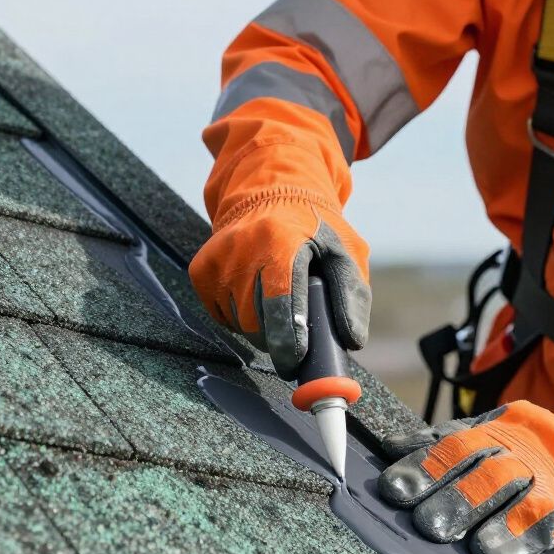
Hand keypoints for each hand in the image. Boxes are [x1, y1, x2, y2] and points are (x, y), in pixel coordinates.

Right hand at [189, 194, 370, 378]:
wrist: (270, 193)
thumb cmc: (313, 228)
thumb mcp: (345, 251)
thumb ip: (352, 294)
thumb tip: (350, 341)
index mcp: (282, 241)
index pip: (280, 303)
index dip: (287, 340)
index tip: (295, 360)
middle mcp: (243, 248)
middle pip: (255, 320)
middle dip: (276, 336)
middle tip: (294, 333)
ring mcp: (218, 258)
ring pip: (236, 321)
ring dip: (258, 327)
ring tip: (275, 304)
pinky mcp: (201, 268)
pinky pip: (218, 314)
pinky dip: (237, 316)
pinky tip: (253, 295)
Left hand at [378, 402, 553, 553]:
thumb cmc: (516, 450)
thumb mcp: (480, 434)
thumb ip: (438, 443)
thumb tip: (390, 446)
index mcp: (486, 432)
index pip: (449, 445)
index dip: (421, 465)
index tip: (391, 488)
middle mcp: (511, 452)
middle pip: (475, 469)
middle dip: (444, 493)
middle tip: (420, 519)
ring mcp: (537, 478)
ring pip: (503, 492)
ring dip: (471, 514)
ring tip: (441, 535)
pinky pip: (535, 522)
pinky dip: (511, 540)